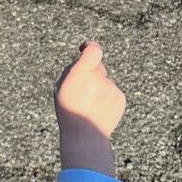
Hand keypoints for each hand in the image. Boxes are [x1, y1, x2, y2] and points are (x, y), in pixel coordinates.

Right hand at [55, 42, 124, 175]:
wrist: (85, 135)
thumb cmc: (68, 110)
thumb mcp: (61, 86)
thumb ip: (73, 70)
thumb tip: (84, 59)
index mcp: (82, 73)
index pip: (93, 51)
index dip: (90, 47)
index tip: (86, 48)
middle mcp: (99, 78)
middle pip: (98, 66)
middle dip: (92, 72)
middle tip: (83, 89)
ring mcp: (112, 88)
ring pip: (106, 80)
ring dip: (99, 87)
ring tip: (90, 104)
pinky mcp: (120, 98)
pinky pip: (113, 91)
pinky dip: (107, 97)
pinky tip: (98, 109)